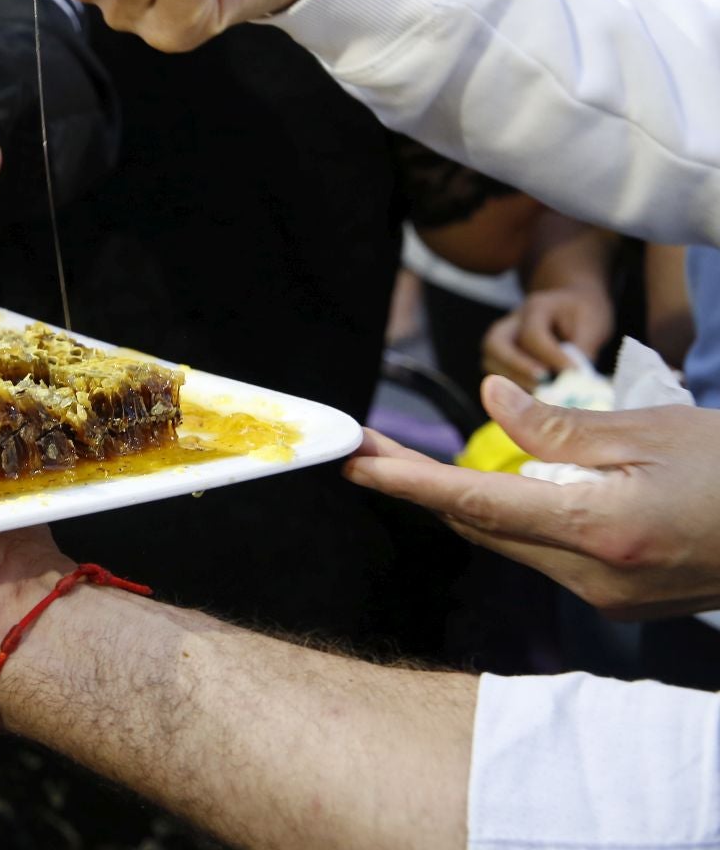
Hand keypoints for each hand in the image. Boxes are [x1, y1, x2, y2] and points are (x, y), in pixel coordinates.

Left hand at [345, 376, 719, 618]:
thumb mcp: (652, 431)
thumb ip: (562, 429)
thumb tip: (491, 403)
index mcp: (601, 531)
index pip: (478, 504)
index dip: (408, 482)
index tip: (355, 462)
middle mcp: (596, 578)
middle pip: (483, 528)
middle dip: (420, 487)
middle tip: (367, 448)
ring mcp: (611, 599)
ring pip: (512, 544)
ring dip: (465, 504)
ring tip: (408, 463)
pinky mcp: (625, 603)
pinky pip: (547, 555)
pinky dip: (515, 520)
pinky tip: (496, 490)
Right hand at [481, 285, 614, 389]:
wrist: (569, 304)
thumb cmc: (580, 313)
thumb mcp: (591, 324)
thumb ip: (583, 351)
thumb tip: (575, 381)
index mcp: (536, 307)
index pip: (533, 334)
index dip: (552, 356)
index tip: (574, 373)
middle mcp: (511, 322)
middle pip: (495, 344)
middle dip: (517, 367)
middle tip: (543, 383)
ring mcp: (502, 338)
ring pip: (490, 361)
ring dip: (512, 381)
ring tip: (541, 394)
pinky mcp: (501, 356)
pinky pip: (497, 374)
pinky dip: (513, 387)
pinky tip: (536, 396)